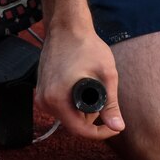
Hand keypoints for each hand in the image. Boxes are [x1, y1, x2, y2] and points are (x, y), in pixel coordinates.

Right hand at [36, 21, 123, 139]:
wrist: (66, 27)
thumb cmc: (86, 46)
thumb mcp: (106, 75)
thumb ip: (111, 104)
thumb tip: (118, 127)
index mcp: (57, 99)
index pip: (80, 131)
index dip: (100, 132)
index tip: (114, 126)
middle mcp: (44, 101)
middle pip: (73, 124)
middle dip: (92, 118)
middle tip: (105, 98)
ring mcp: (40, 96)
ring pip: (67, 116)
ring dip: (83, 109)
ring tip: (93, 87)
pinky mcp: (41, 90)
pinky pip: (60, 106)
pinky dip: (74, 102)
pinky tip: (82, 86)